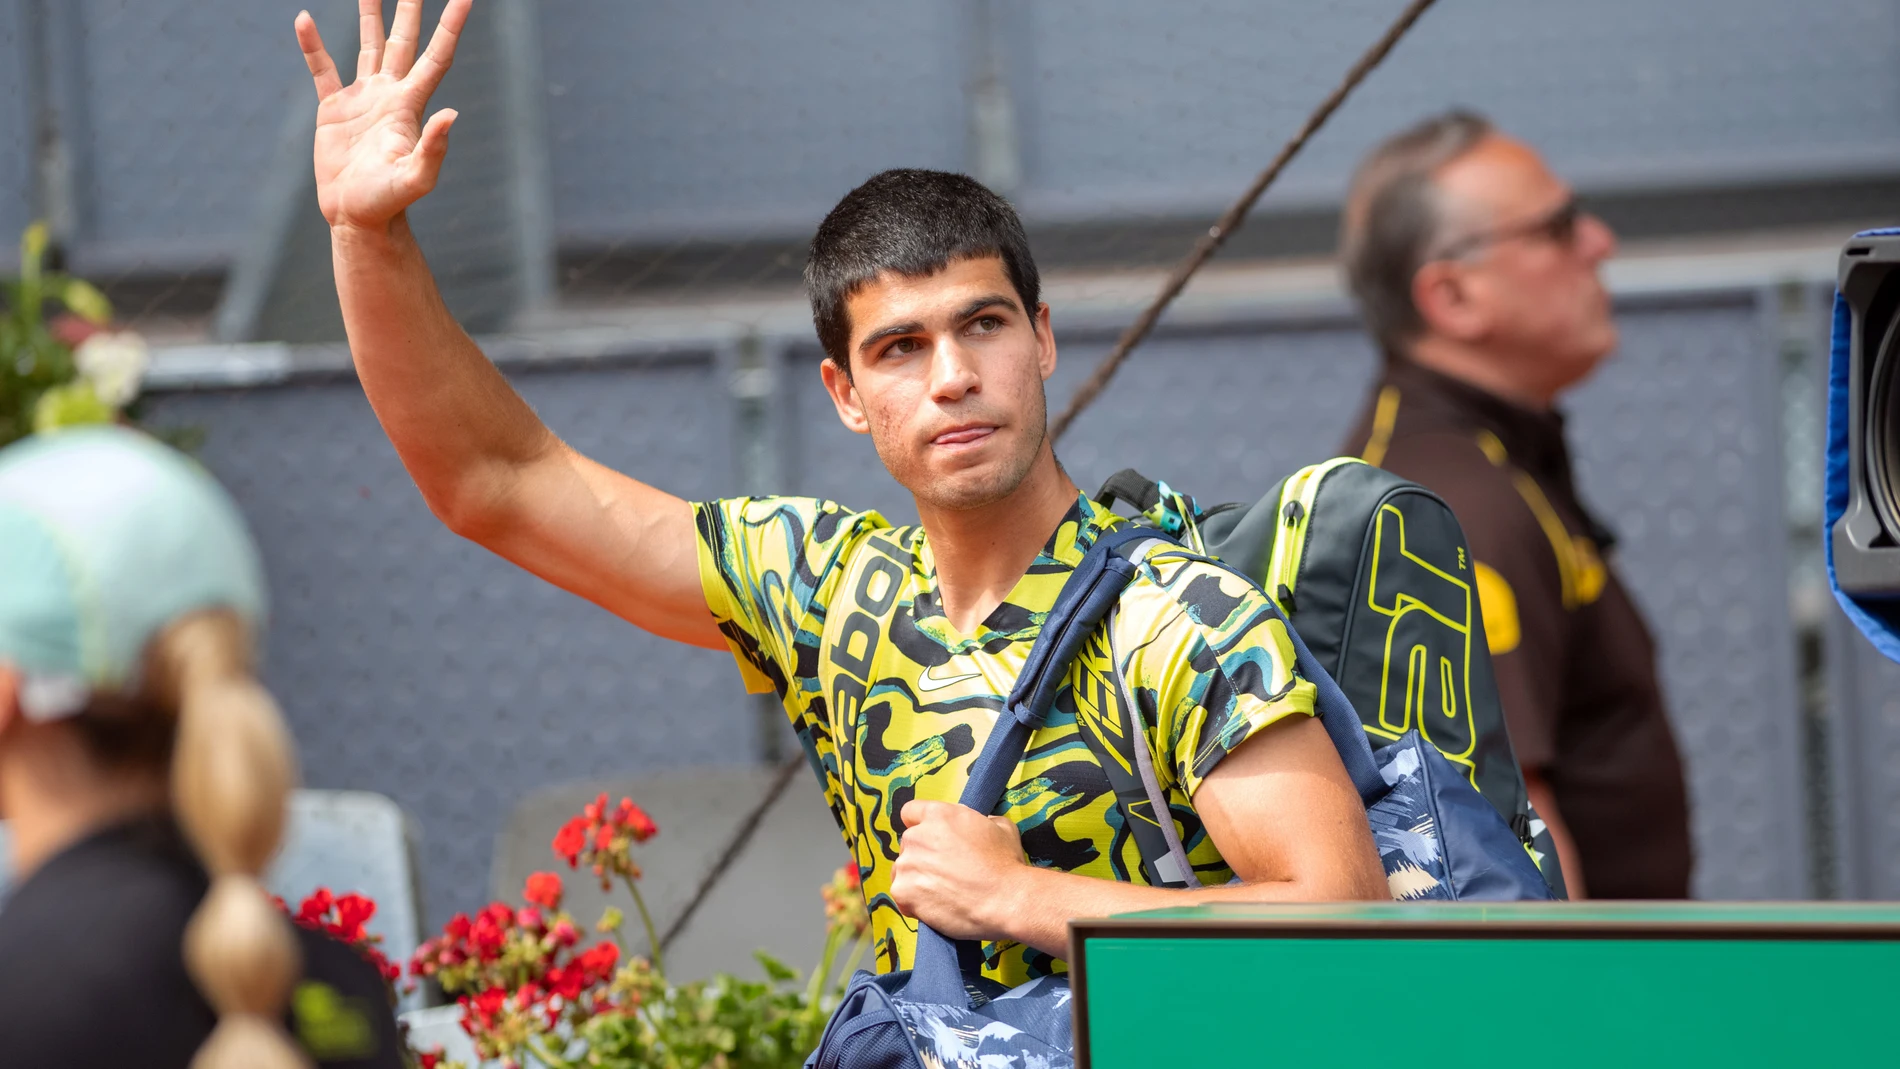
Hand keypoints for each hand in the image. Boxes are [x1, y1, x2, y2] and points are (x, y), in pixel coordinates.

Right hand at [295, 0, 471, 230]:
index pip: (436, 56)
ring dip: (370, 15)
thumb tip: (452, 115)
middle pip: (404, 40)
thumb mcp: (415, 178)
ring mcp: (362, 98)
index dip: (451, 26)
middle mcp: (389, 94)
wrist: (357, 216)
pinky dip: (313, 46)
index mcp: (410, 105)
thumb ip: (433, 149)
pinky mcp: (333, 109)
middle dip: (411, 8)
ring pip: (369, 45)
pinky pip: (323, 69)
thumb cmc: (389, 202)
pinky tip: (303, 20)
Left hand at [889, 800, 1029, 940]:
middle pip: (908, 844)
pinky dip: (914, 903)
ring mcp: (907, 864)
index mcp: (939, 814)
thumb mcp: (1001, 827)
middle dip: (922, 856)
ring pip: (902, 870)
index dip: (921, 826)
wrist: (1006, 901)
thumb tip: (980, 824)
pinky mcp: (903, 892)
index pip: (910, 812)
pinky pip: (901, 896)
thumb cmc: (1006, 865)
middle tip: (945, 872)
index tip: (931, 840)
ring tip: (942, 892)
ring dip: (916, 879)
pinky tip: (935, 907)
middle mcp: (917, 836)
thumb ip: (981, 820)